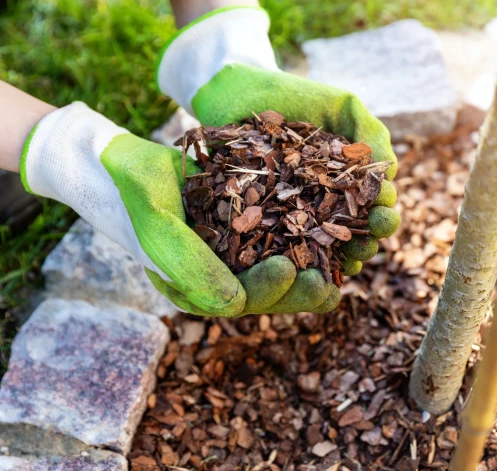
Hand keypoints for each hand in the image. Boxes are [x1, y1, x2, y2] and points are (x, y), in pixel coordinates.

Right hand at [20, 102, 340, 316]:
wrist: (131, 164)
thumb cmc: (140, 194)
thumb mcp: (160, 226)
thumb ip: (190, 266)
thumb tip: (235, 305)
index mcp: (197, 288)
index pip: (240, 300)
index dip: (268, 290)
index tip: (290, 268)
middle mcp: (220, 277)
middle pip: (268, 293)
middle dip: (300, 291)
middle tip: (327, 282)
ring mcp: (235, 255)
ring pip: (279, 271)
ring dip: (311, 271)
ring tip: (342, 267)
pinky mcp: (248, 231)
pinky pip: (281, 242)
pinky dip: (306, 240)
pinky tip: (333, 233)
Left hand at [157, 7, 399, 312]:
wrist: (237, 92)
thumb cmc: (294, 96)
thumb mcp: (341, 106)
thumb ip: (371, 132)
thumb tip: (391, 171)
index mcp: (349, 180)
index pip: (374, 205)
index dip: (383, 213)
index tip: (382, 212)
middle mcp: (326, 201)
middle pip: (354, 232)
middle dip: (367, 240)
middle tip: (368, 242)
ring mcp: (295, 213)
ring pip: (324, 246)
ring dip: (339, 259)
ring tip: (346, 263)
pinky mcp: (263, 220)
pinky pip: (284, 246)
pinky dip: (299, 260)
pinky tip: (309, 268)